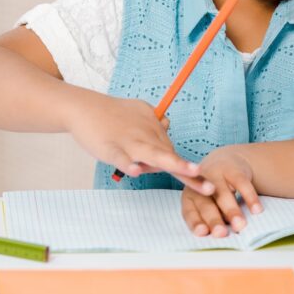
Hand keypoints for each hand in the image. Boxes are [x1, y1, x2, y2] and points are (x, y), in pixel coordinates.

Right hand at [63, 91, 212, 194]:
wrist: (84, 107)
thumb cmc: (113, 112)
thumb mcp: (140, 112)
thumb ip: (154, 122)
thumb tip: (166, 125)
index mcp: (154, 132)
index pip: (174, 154)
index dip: (189, 172)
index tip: (208, 186)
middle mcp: (146, 137)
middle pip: (170, 155)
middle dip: (189, 170)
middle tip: (209, 186)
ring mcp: (128, 142)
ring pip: (152, 153)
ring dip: (171, 162)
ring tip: (188, 171)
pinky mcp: (110, 147)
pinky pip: (120, 156)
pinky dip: (127, 162)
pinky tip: (134, 170)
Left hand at [181, 146, 262, 236]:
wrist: (225, 161)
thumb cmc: (214, 194)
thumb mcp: (208, 205)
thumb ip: (211, 220)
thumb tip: (221, 237)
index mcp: (189, 197)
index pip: (190, 212)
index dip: (196, 222)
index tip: (203, 232)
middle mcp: (199, 185)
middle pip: (205, 204)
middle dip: (214, 219)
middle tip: (222, 233)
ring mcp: (216, 174)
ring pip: (223, 194)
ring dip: (232, 211)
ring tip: (240, 225)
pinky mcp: (233, 169)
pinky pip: (242, 184)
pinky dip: (250, 198)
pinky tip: (257, 210)